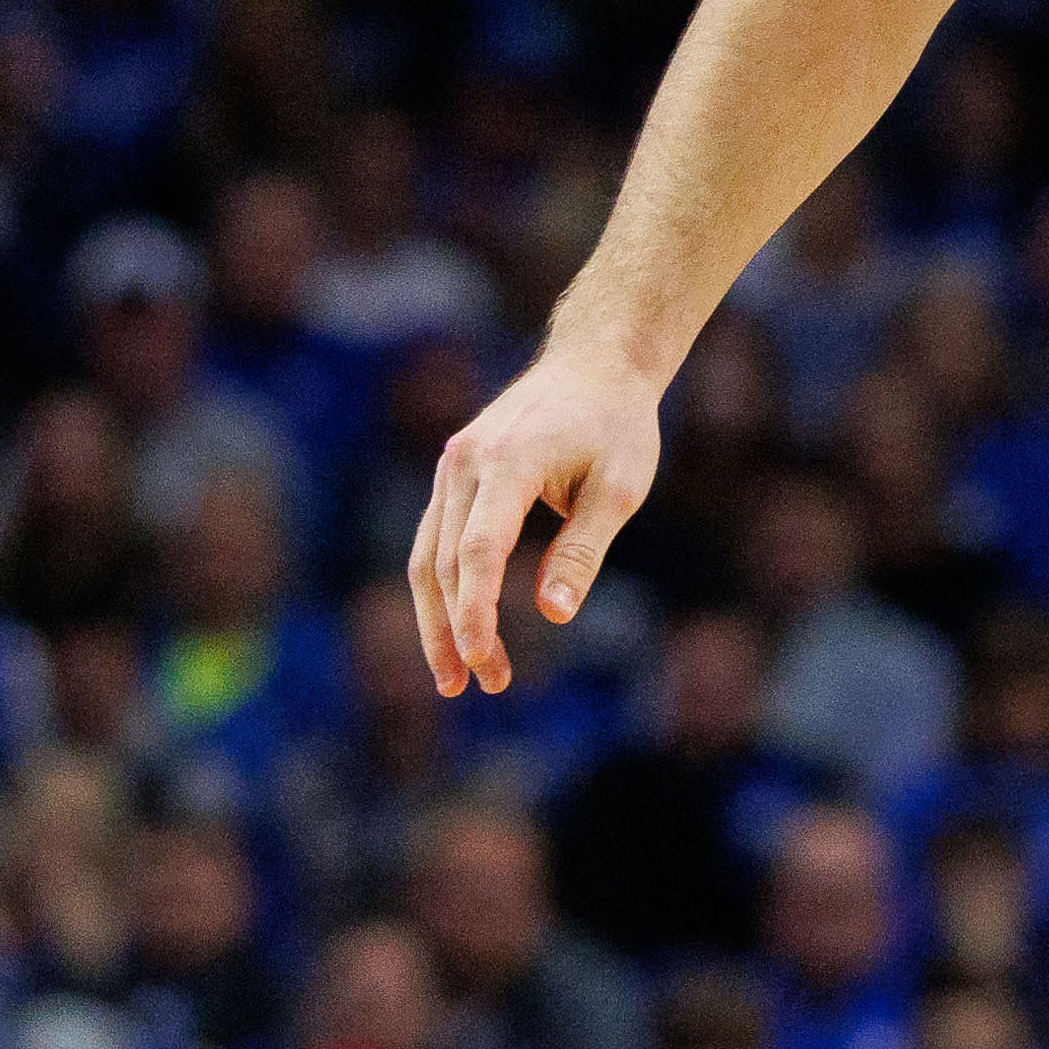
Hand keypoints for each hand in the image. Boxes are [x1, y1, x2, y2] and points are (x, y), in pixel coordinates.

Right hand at [409, 338, 662, 692]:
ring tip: (454, 677)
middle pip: (444, 563)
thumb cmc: (617, 425)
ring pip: (427, 555)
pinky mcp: (453, 473)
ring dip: (436, 619)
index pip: (477, 553)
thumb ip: (584, 550)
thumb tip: (553, 613)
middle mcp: (467, 461)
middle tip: (485, 685)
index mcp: (509, 461)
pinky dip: (441, 587)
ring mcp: (453, 465)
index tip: (481, 665)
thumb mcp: (620, 488)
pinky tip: (454, 629)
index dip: (474, 615)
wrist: (595, 363)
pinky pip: (435, 538)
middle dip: (457, 631)